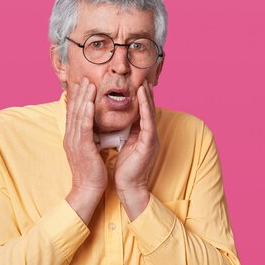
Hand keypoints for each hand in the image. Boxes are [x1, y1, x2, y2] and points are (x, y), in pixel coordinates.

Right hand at [64, 78, 106, 224]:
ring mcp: (75, 142)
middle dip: (80, 93)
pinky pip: (84, 127)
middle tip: (84, 78)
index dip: (77, 98)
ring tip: (88, 84)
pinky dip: (86, 113)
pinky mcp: (83, 147)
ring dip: (83, 98)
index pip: (74, 114)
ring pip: (79, 115)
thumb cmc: (92, 172)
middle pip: (74, 111)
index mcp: (72, 138)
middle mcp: (71, 137)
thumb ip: (89, 137)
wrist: (88, 189)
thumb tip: (93, 128)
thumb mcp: (89, 150)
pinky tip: (89, 102)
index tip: (82, 85)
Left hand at [114, 80, 158, 219]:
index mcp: (141, 135)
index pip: (141, 112)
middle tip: (142, 77)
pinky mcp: (149, 143)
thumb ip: (123, 132)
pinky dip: (146, 107)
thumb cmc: (124, 168)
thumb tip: (114, 120)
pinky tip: (142, 96)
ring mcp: (150, 138)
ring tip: (143, 82)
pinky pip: (148, 121)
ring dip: (147, 96)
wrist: (128, 187)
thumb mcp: (122, 145)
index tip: (134, 84)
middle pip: (147, 109)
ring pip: (150, 112)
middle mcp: (149, 134)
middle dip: (145, 93)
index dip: (139, 98)